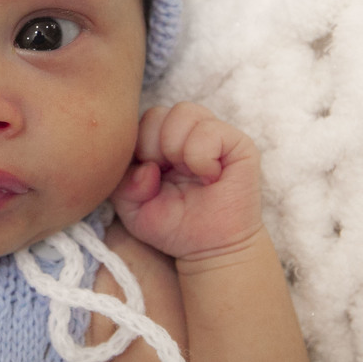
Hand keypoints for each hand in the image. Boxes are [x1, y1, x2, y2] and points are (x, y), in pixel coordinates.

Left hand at [111, 102, 264, 261]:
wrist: (209, 250)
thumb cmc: (174, 226)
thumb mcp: (132, 208)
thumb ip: (123, 183)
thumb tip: (147, 167)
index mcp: (161, 140)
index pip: (141, 119)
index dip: (138, 147)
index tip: (149, 177)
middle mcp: (188, 132)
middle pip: (158, 111)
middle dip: (154, 147)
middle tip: (167, 175)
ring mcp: (214, 134)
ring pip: (184, 111)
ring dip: (178, 148)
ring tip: (188, 174)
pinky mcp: (239, 144)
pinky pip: (211, 130)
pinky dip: (202, 157)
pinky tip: (209, 178)